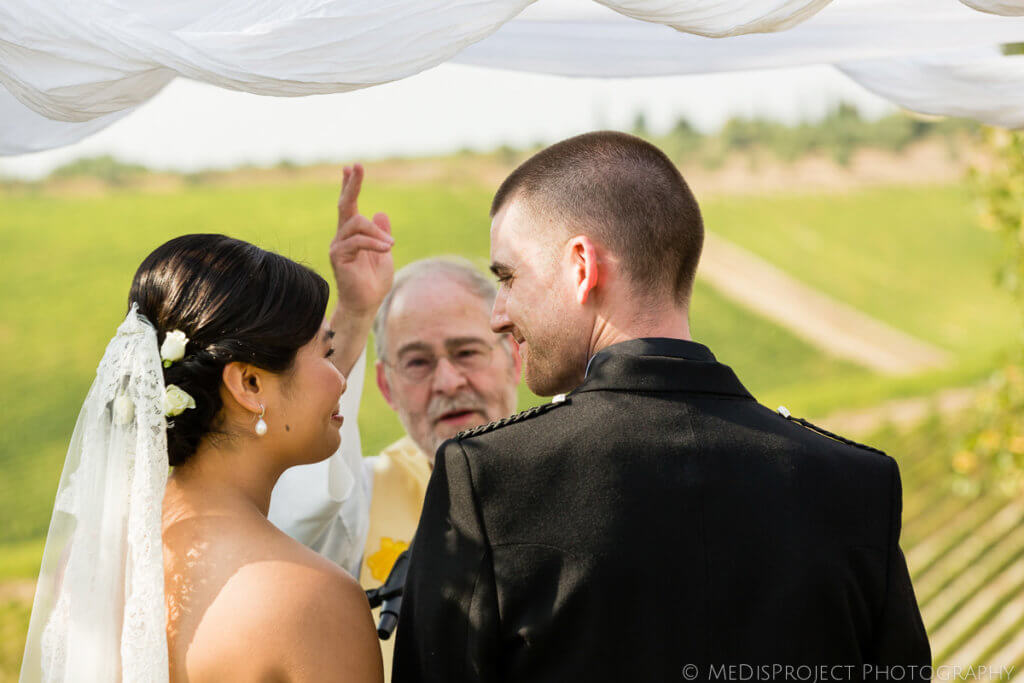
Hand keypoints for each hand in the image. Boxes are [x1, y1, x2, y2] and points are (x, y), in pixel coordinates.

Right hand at [329, 163, 394, 317]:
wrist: (366, 304)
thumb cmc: (374, 282)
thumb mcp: (384, 253)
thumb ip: (381, 234)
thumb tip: (380, 213)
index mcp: (353, 234)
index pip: (349, 205)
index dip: (350, 186)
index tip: (351, 168)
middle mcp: (342, 236)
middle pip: (345, 204)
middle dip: (352, 185)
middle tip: (357, 166)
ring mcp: (338, 245)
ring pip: (357, 222)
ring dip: (377, 232)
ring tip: (390, 245)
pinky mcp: (338, 256)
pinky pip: (357, 240)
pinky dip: (374, 243)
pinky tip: (387, 249)